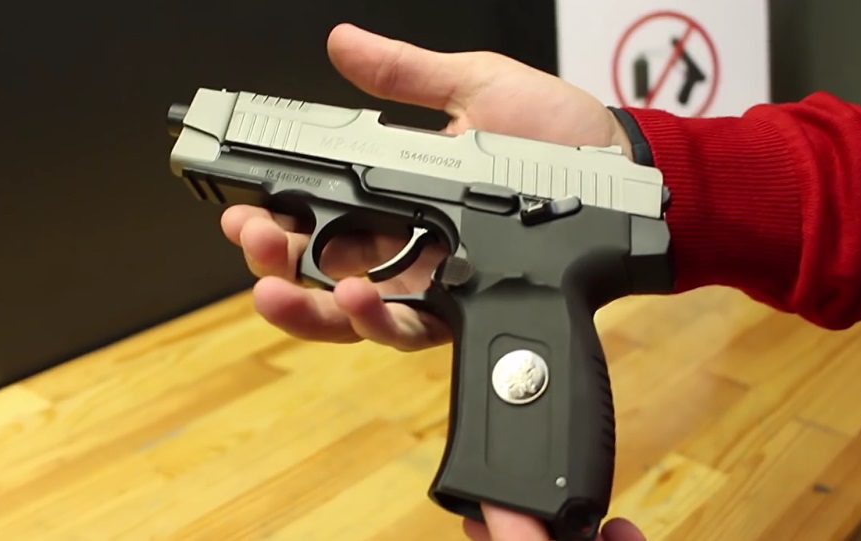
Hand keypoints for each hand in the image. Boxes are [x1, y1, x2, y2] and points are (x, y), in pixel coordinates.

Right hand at [220, 23, 641, 540]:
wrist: (624, 179)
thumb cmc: (554, 135)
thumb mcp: (474, 89)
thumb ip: (404, 75)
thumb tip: (340, 42)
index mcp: (396, 194)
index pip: (317, 208)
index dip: (273, 209)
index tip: (236, 197)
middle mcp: (404, 246)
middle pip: (318, 265)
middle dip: (271, 256)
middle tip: (246, 235)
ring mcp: (431, 284)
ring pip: (347, 310)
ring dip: (302, 300)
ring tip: (275, 280)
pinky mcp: (462, 311)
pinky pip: (406, 329)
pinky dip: (372, 318)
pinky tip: (355, 295)